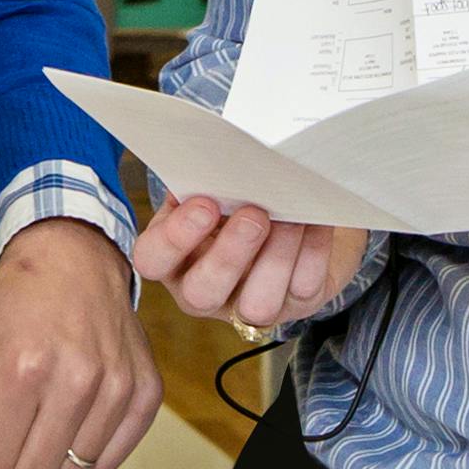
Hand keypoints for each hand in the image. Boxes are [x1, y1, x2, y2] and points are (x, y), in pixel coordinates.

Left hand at [0, 222, 159, 468]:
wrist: (74, 258)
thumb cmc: (7, 306)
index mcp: (21, 367)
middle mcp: (75, 379)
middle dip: (11, 454)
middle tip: (11, 414)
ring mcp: (116, 386)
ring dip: (49, 452)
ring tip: (43, 408)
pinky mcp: (145, 392)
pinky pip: (106, 463)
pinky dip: (86, 447)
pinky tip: (75, 409)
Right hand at [131, 197, 366, 327]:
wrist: (289, 218)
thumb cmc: (239, 200)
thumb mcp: (214, 191)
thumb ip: (206, 183)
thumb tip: (217, 162)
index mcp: (173, 259)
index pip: (153, 259)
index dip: (174, 237)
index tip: (204, 204)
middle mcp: (205, 291)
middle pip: (202, 292)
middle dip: (229, 254)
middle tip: (254, 214)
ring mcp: (250, 305)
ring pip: (258, 304)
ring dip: (276, 258)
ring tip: (291, 218)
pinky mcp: (295, 306)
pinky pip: (303, 288)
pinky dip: (313, 252)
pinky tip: (316, 221)